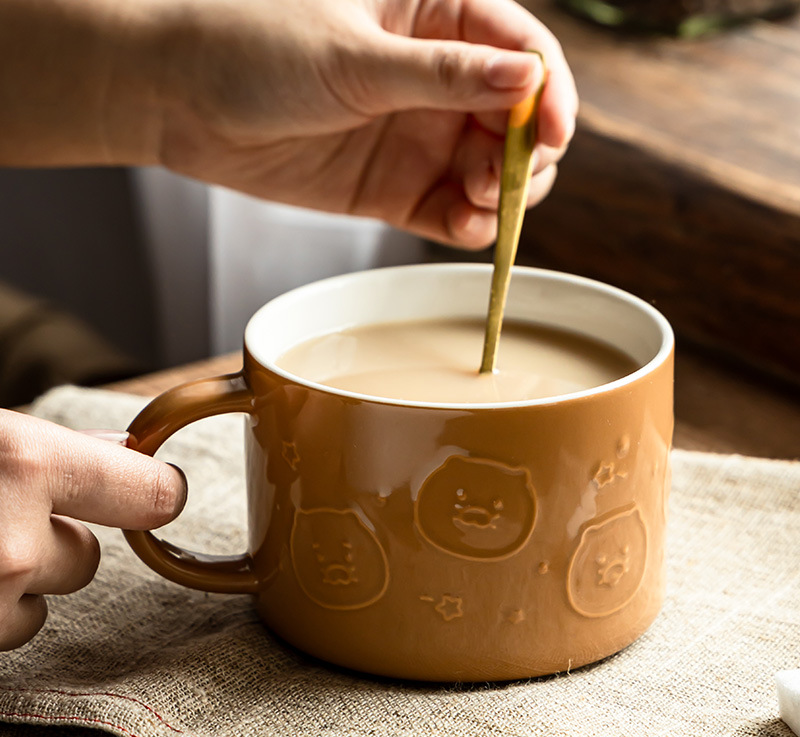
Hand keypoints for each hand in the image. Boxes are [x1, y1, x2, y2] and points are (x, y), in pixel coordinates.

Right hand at [0, 410, 185, 649]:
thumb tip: (118, 446)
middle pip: (85, 562)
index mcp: (24, 463)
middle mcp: (15, 545)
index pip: (152, 493)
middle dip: (49, 546)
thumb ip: (50, 448)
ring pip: (35, 611)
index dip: (155, 493)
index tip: (160, 493)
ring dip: (7, 591)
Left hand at [158, 0, 577, 247]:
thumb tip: (527, 78)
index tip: (554, 134)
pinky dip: (468, 225)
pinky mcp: (395, 188)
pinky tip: (465, 227)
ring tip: (479, 202)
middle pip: (519, 120)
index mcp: (435, 16)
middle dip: (526, 154)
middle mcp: (437, 80)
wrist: (179, 99)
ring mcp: (418, 137)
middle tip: (501, 177)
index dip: (550, 93)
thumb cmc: (253, 45)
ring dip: (503, 194)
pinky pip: (450, 212)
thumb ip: (442, 74)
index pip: (521, 49)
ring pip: (493, 172)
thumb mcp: (354, 56)